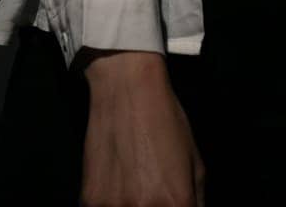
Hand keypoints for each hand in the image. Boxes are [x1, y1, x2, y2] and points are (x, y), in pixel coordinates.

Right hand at [80, 51, 204, 205]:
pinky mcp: (89, 200)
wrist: (127, 89)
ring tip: (134, 186)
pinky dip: (111, 204)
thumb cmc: (164, 120)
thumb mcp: (195, 164)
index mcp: (176, 203)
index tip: (171, 201)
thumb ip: (196, 202)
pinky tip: (118, 185)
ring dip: (131, 206)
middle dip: (155, 206)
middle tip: (151, 190)